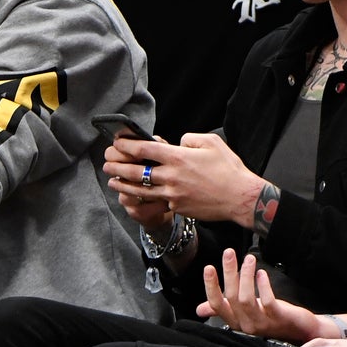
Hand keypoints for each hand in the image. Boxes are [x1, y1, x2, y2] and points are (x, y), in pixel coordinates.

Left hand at [103, 132, 265, 226]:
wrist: (240, 198)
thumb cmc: (228, 169)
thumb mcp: (211, 143)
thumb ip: (189, 138)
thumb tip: (178, 142)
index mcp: (178, 157)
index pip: (144, 149)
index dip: (127, 145)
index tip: (116, 143)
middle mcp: (171, 176)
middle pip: (136, 171)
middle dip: (118, 166)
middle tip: (106, 163)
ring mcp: (172, 194)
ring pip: (140, 190)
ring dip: (123, 186)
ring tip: (112, 182)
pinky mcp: (177, 207)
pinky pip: (156, 202)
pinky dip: (143, 199)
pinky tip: (135, 198)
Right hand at [195, 249, 317, 343]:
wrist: (299, 329)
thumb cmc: (269, 318)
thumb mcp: (243, 313)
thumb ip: (223, 308)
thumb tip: (200, 309)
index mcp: (235, 321)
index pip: (217, 305)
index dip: (211, 286)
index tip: (209, 267)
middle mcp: (246, 324)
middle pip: (232, 297)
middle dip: (229, 272)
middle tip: (229, 253)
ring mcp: (262, 323)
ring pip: (246, 298)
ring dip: (246, 275)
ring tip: (249, 259)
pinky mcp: (277, 318)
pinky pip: (267, 301)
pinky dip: (263, 285)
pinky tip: (262, 273)